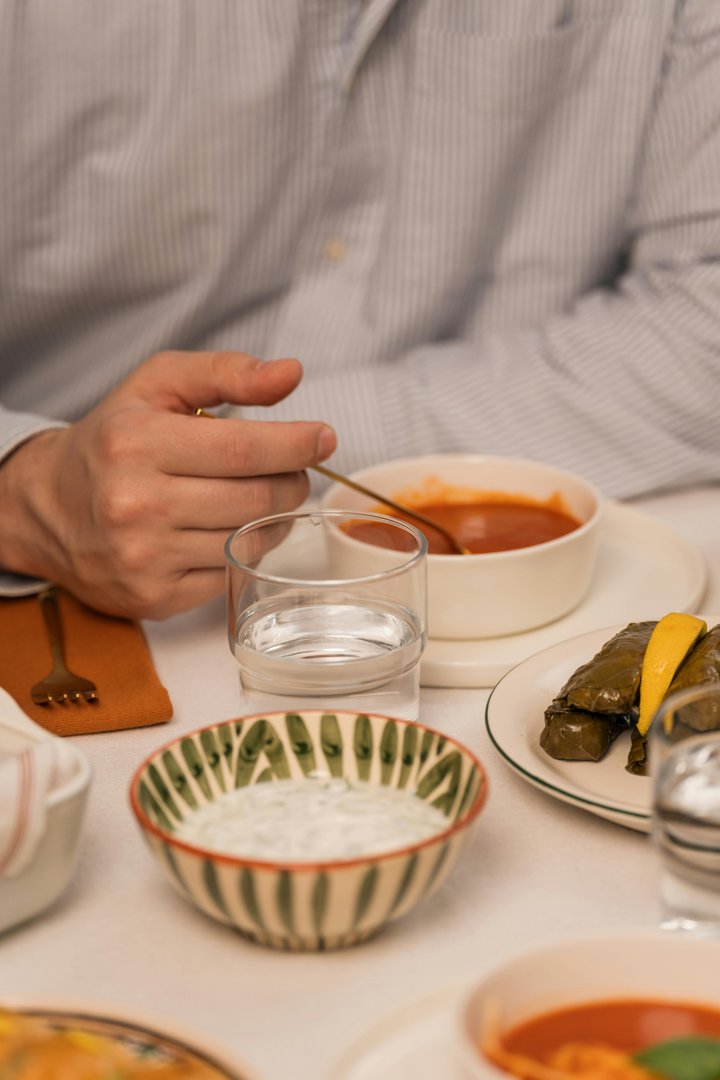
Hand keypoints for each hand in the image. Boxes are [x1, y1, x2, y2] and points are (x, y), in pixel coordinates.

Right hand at [0, 351, 335, 617]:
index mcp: (136, 443)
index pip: (242, 449)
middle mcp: (135, 505)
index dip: (295, 444)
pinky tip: (234, 527)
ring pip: (250, 540)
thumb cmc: (113, 440)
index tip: (324, 438)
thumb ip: (225, 372)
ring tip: (266, 495)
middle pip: (255, 499)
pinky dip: (247, 549)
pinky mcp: (155, 598)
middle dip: (292, 481)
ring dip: (277, 517)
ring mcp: (144, 558)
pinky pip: (231, 572)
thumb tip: (290, 373)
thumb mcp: (157, 386)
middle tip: (294, 470)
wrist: (48, 508)